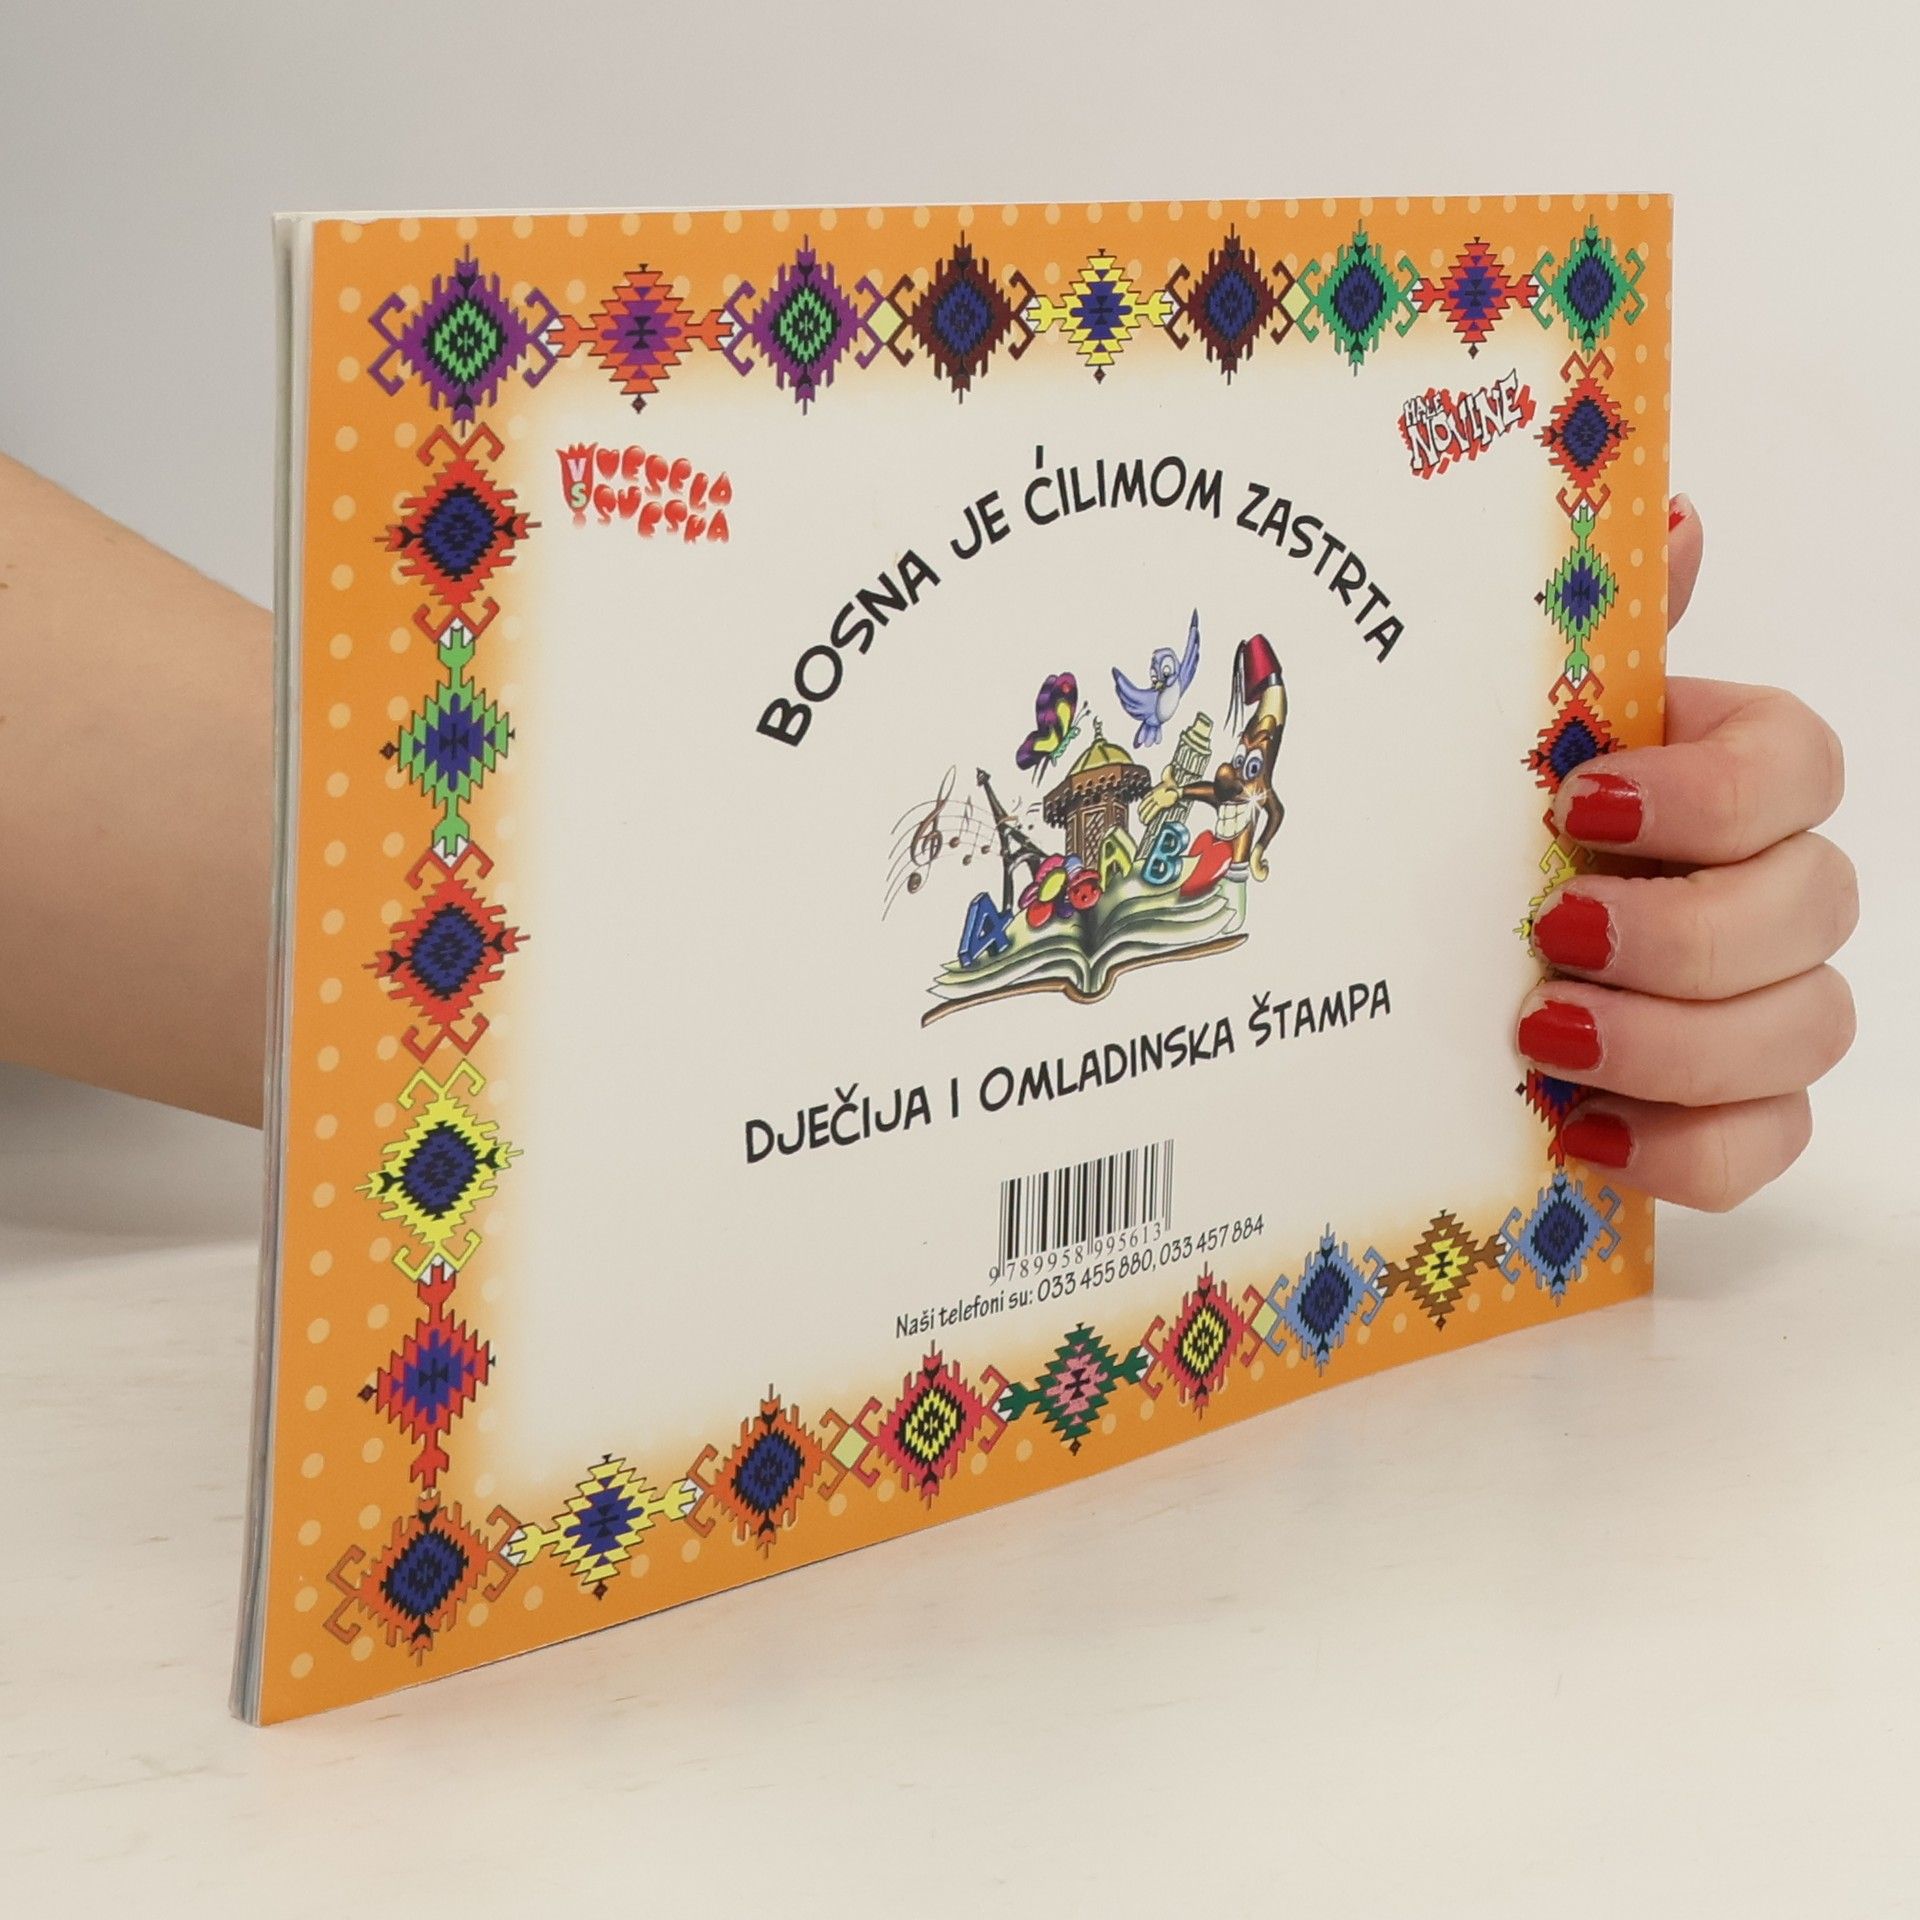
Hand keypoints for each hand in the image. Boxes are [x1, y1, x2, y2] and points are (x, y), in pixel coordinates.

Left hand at [1519, 497, 1857, 1210]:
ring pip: (1807, 1030)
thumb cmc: (1504, 836)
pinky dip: (1681, 1151)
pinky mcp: (1735, 1112)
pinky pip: (1764, 1147)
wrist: (1449, 971)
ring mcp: (1768, 1005)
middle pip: (1814, 908)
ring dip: (1674, 1042)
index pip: (1801, 764)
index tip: (1577, 802)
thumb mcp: (1525, 731)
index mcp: (1731, 778)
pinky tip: (1580, 1129)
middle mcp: (1774, 888)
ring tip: (1541, 1033)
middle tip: (1551, 936)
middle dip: (1681, 932)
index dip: (1711, 790)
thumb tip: (1672, 507)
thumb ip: (1602, 636)